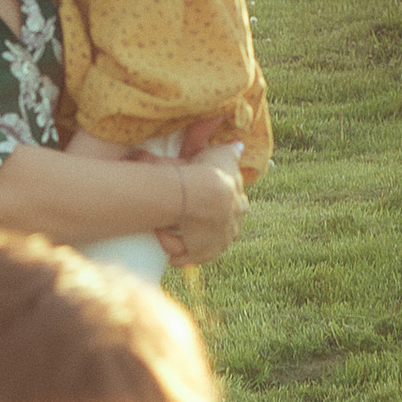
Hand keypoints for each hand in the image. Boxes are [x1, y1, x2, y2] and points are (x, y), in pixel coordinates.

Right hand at [158, 144, 246, 266]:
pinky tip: (162, 237)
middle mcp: (232, 228)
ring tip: (170, 228)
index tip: (206, 202)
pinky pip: (183, 256)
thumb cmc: (211, 171)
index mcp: (240, 206)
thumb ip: (232, 152)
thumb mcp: (223, 155)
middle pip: (219, 230)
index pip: (234, 209)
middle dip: (205, 226)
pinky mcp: (199, 254)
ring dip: (187, 239)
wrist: (201, 193)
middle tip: (188, 217)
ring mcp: (217, 244)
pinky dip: (172, 249)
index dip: (220, 206)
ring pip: (201, 245)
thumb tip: (239, 145)